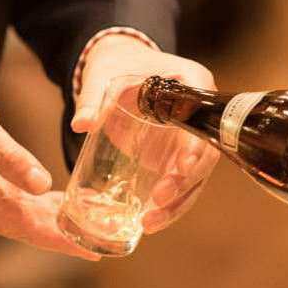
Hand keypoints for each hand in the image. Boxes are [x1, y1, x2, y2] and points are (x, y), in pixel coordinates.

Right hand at [0, 67, 98, 259]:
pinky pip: (14, 204)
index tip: (92, 251)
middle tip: (105, 240)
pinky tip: (62, 205)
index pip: (26, 227)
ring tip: (94, 225)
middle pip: (28, 227)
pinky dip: (40, 207)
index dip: (61, 240)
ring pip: (23, 217)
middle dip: (66, 236)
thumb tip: (41, 184)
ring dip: (56, 222)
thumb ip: (11, 158)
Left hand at [71, 35, 219, 233]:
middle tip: (159, 199)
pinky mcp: (177, 154)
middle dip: (185, 182)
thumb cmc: (117, 64)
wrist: (120, 66)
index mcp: (194, 84)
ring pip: (196, 176)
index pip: (204, 119)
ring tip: (151, 223)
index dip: (198, 146)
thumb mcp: (104, 76)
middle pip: (206, 155)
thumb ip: (93, 98)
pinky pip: (180, 182)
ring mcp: (191, 137)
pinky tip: (150, 221)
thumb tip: (82, 124)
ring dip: (178, 202)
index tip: (182, 167)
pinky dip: (168, 203)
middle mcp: (200, 114)